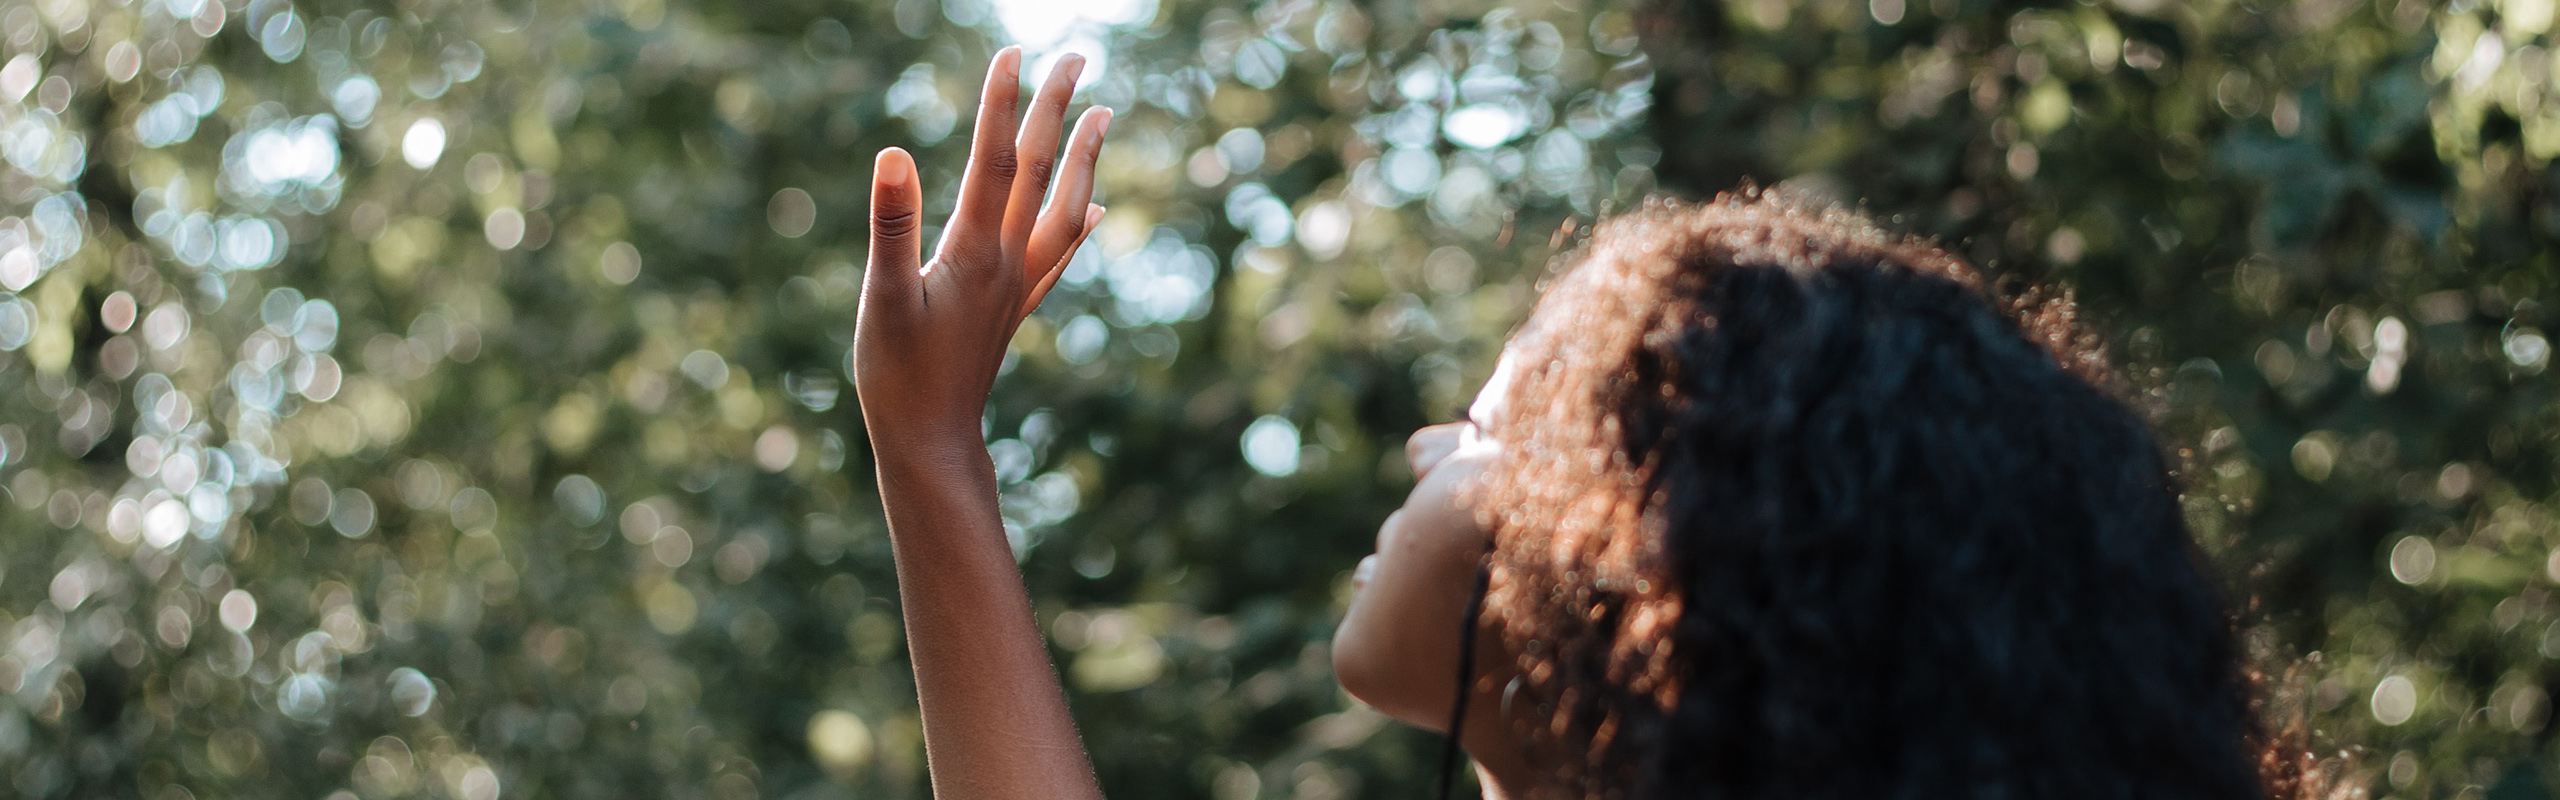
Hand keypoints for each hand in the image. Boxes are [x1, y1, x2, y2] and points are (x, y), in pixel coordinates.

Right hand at [855, 47, 1109, 448]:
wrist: (932, 443)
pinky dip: (1079, 225)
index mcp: (976, 251)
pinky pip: (1057, 256)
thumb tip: (894, 154)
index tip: (1014, 51)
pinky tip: (1092, 212)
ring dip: (1083, 157)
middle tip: (1078, 55)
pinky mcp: (1013, 309)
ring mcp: (1016, 285)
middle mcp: (1008, 261)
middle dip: (1058, 108)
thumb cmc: (897, 376)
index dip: (1003, 103)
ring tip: (1105, 114)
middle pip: (1040, 170)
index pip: (996, 159)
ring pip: (1062, 207)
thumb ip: (891, 225)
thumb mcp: (883, 297)